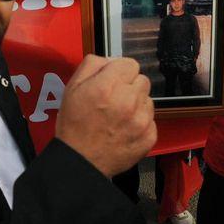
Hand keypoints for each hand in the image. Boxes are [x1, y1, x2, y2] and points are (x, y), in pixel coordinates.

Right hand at [55, 55, 156, 177]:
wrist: (81, 162)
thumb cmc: (74, 125)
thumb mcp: (72, 87)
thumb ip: (93, 65)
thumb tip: (110, 60)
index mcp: (108, 85)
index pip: (131, 64)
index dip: (121, 72)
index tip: (114, 81)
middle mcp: (128, 100)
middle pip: (142, 80)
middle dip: (130, 87)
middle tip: (115, 100)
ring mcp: (142, 119)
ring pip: (148, 100)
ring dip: (137, 104)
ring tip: (119, 116)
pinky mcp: (150, 136)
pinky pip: (151, 120)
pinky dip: (141, 123)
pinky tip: (125, 130)